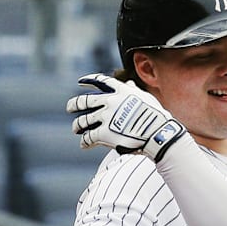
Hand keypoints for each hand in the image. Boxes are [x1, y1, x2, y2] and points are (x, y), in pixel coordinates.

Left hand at [66, 73, 186, 160]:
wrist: (157, 133)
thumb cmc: (156, 116)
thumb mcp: (145, 99)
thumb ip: (134, 91)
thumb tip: (130, 84)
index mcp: (121, 91)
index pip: (101, 81)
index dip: (89, 80)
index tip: (80, 81)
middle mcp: (110, 102)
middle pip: (85, 101)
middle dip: (74, 104)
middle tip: (69, 107)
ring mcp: (105, 118)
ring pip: (83, 120)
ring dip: (78, 125)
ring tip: (76, 129)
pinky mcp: (103, 133)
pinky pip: (89, 137)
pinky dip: (85, 141)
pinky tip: (84, 144)